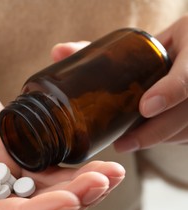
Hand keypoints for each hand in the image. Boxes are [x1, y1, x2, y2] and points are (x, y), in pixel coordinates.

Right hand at [0, 54, 124, 209]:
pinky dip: (67, 167)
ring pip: (40, 191)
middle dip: (68, 200)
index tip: (70, 200)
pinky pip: (41, 166)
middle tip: (103, 182)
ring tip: (111, 173)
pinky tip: (94, 163)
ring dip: (76, 186)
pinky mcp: (8, 153)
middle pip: (27, 209)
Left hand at [51, 17, 187, 152]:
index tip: (146, 107)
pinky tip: (143, 140)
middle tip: (123, 144)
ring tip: (127, 145)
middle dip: (155, 132)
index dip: (170, 91)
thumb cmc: (156, 45)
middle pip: (187, 112)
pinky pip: (187, 130)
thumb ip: (96, 47)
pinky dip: (166, 137)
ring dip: (159, 138)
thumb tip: (58, 52)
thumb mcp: (133, 42)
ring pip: (187, 126)